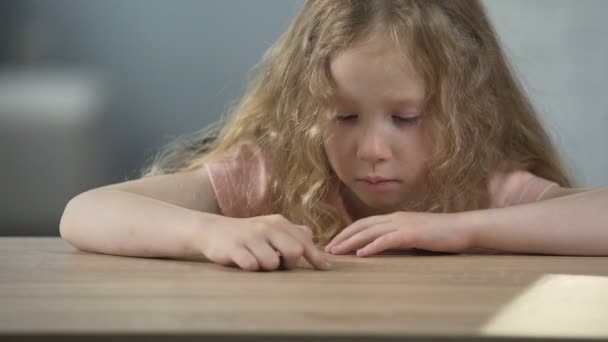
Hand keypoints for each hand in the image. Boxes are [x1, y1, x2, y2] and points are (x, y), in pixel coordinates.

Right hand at [198, 214, 330, 271]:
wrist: (212, 230)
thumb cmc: (249, 234)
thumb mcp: (273, 229)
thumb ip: (296, 237)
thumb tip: (324, 256)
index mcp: (279, 222)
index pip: (304, 242)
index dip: (316, 258)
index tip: (326, 268)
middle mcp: (266, 227)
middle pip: (294, 252)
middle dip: (289, 264)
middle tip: (278, 263)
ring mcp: (250, 237)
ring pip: (272, 263)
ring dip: (267, 268)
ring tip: (257, 260)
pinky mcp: (234, 249)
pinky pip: (251, 266)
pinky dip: (251, 268)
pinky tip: (244, 261)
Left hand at [324, 211, 473, 256]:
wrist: (464, 228)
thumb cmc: (443, 234)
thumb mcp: (417, 235)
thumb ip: (400, 238)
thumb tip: (385, 248)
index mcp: (396, 218)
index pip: (365, 223)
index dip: (348, 232)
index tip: (335, 242)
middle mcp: (396, 218)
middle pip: (362, 226)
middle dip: (343, 237)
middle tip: (329, 248)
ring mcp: (404, 225)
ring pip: (370, 232)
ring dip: (351, 242)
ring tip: (338, 251)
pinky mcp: (412, 234)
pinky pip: (387, 240)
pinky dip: (372, 246)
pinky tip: (361, 254)